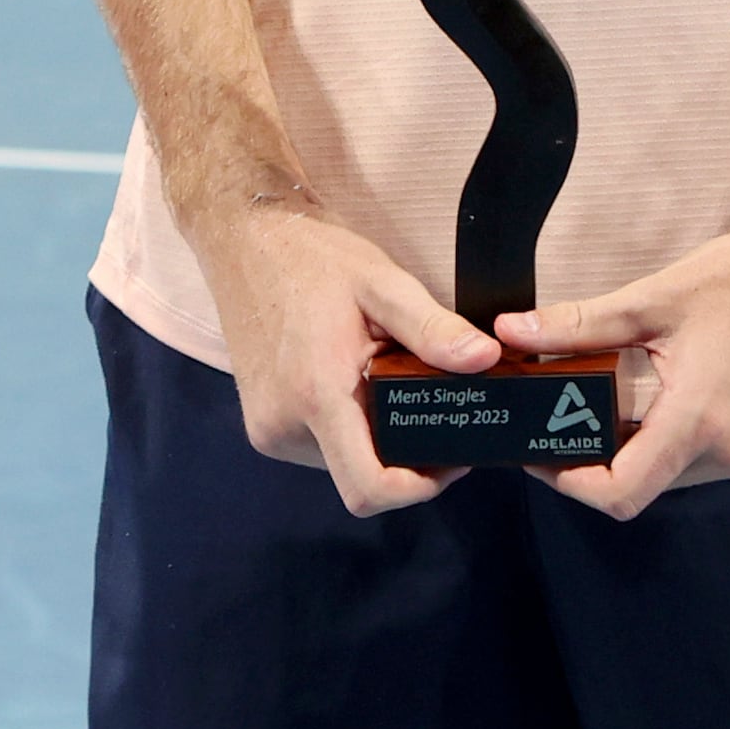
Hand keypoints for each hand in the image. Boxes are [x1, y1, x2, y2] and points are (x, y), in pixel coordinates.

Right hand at [196, 194, 499, 519]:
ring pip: (343, 464)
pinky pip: (321, 448)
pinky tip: (358, 387)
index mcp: (316, 396)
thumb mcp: (382, 283)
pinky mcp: (263, 425)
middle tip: (432, 407)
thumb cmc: (311, 258)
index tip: (453, 457)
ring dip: (375, 440)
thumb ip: (432, 328)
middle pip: (361, 478)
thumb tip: (486, 359)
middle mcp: (284, 426)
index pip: (370, 488)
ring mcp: (269, 430)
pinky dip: (350, 430)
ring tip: (389, 385)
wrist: (243, 240)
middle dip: (404, 456)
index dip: (420, 488)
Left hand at [499, 161, 729, 522]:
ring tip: (618, 404)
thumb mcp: (652, 299)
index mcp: (700, 419)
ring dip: (645, 450)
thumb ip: (578, 326)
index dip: (571, 483)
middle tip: (569, 418)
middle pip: (648, 483)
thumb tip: (509, 332)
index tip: (542, 456)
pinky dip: (684, 442)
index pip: (622, 492)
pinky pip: (715, 463)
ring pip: (681, 475)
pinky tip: (672, 400)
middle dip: (603, 458)